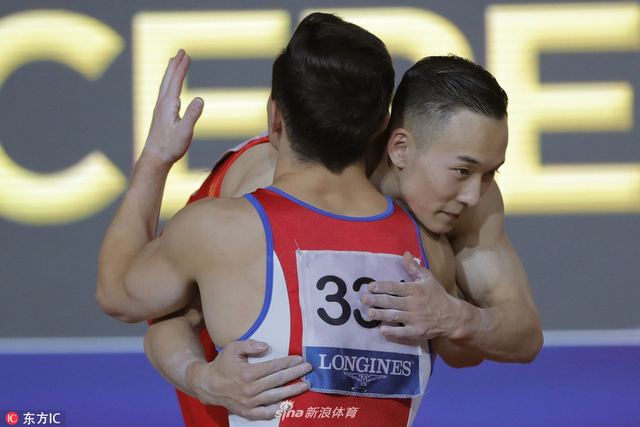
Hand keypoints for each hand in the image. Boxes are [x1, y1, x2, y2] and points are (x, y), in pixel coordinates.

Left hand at [143, 49, 203, 163]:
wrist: (155, 158)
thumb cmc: (170, 146)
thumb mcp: (185, 131)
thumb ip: (192, 115)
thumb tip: (200, 99)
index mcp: (169, 105)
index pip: (176, 81)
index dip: (182, 68)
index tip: (187, 55)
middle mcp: (162, 104)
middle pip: (168, 79)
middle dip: (175, 64)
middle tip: (180, 51)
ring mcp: (160, 109)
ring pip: (165, 85)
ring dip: (170, 72)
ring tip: (173, 63)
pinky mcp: (161, 115)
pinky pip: (165, 93)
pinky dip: (169, 84)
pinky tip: (170, 87)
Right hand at [187, 339, 311, 419]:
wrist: (207, 385)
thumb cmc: (222, 364)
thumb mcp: (233, 348)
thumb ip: (250, 345)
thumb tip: (267, 346)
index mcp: (247, 373)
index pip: (273, 367)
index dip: (288, 362)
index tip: (299, 359)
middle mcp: (250, 389)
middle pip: (278, 380)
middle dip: (295, 374)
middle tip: (308, 369)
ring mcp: (249, 403)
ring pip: (276, 397)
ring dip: (292, 391)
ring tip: (305, 385)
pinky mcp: (247, 412)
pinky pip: (265, 413)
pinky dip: (278, 410)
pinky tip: (289, 405)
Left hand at [361, 252, 461, 339]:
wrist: (452, 316)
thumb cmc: (437, 295)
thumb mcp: (428, 278)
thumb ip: (415, 267)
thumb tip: (405, 254)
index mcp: (415, 290)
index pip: (395, 287)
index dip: (381, 286)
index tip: (370, 286)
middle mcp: (414, 303)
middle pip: (391, 301)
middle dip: (376, 300)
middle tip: (364, 299)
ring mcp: (415, 318)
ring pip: (395, 316)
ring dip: (380, 315)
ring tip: (369, 313)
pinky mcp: (417, 331)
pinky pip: (403, 332)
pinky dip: (392, 331)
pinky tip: (382, 330)